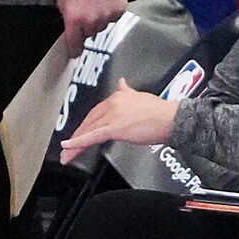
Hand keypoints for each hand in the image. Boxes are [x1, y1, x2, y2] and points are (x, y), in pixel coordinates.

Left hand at [58, 0, 128, 55]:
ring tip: (96, 4)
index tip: (74, 52)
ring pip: (102, 27)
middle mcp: (91, 22)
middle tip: (86, 12)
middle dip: (87, 27)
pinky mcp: (118, 11)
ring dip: (99, 20)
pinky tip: (106, 1)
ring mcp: (106, 17)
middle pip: (89, 35)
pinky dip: (110, 12)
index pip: (74, 46)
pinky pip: (113, 19)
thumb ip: (67, 17)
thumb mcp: (63, 0)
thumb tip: (70, 29)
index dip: (74, 51)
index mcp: (74, 20)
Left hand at [59, 85, 176, 162]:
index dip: (86, 124)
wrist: (172, 119)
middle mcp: (113, 103)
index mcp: (118, 96)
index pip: (97, 112)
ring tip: (67, 155)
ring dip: (75, 144)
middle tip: (67, 148)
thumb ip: (127, 91)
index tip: (80, 132)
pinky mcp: (115, 127)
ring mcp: (113, 115)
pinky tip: (69, 148)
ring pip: (89, 130)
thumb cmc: (161, 112)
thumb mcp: (140, 96)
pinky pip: (92, 136)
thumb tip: (121, 83)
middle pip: (89, 122)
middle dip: (78, 135)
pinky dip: (78, 142)